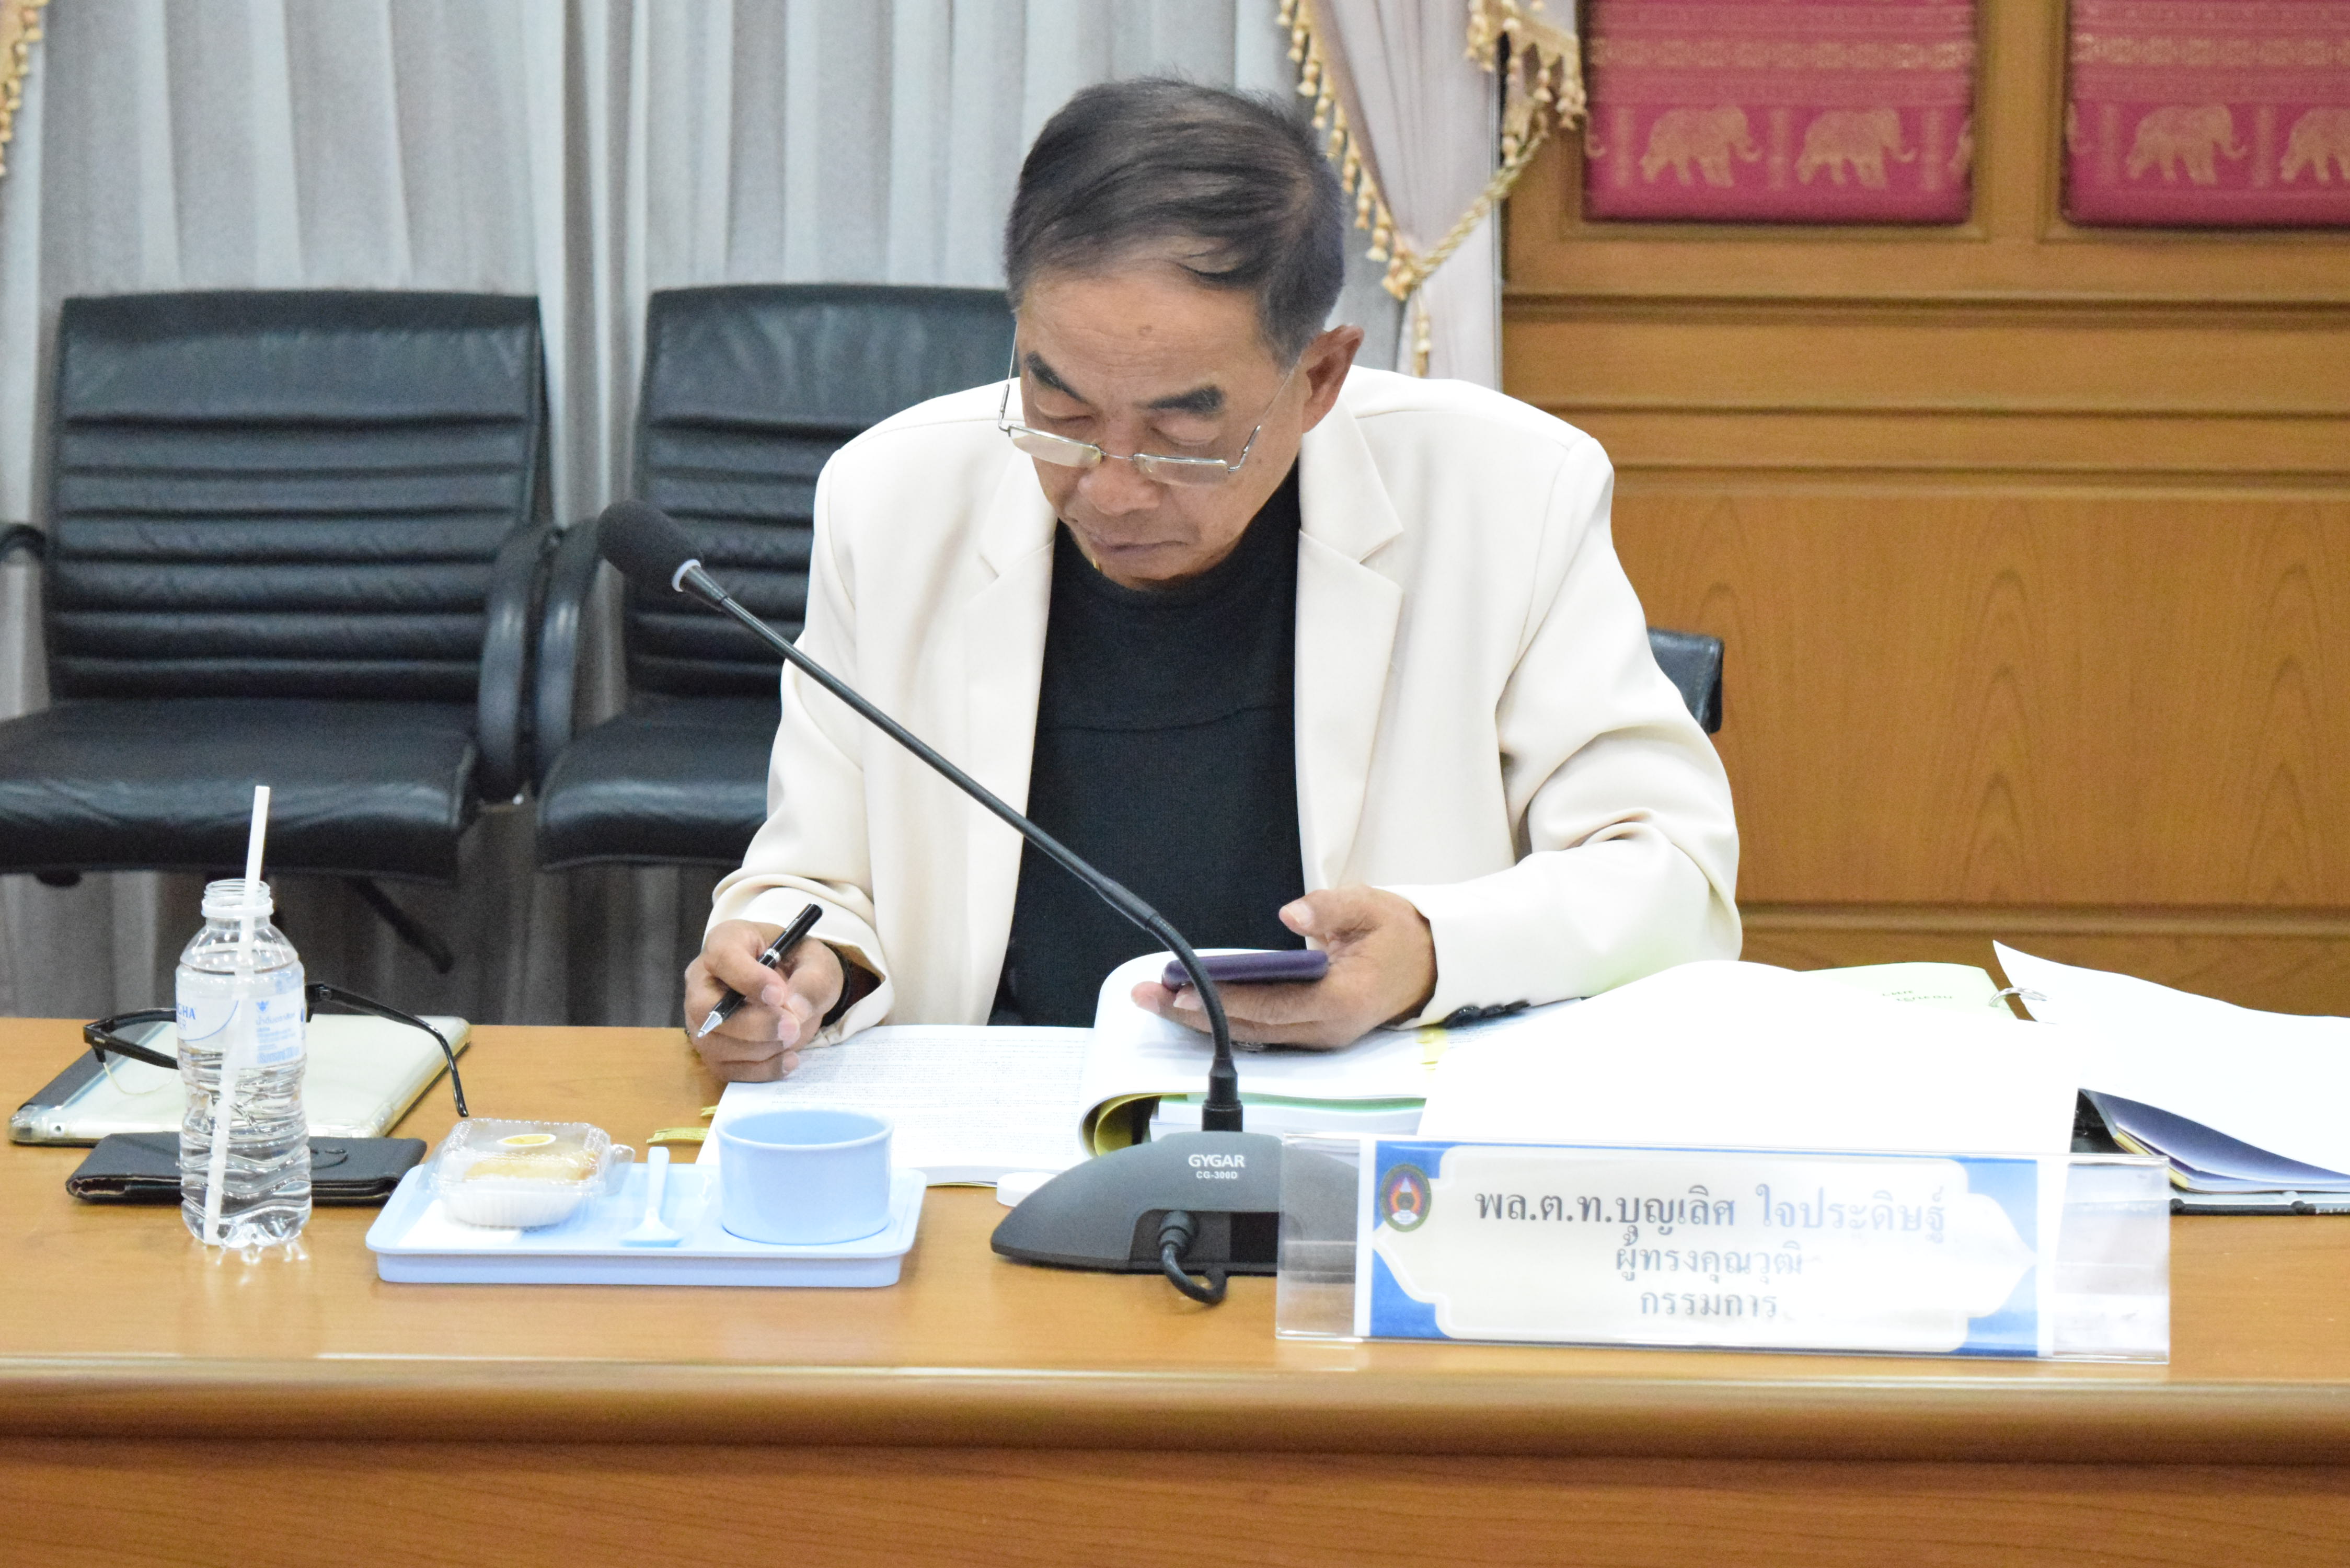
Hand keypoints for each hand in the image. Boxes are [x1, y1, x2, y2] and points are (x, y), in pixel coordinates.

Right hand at [683, 918, 845, 1080]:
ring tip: (794, 1036)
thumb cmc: (800, 965)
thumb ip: (812, 980)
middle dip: (752, 1024)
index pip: (722, 958)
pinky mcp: (711, 1049)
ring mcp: (701, 1018)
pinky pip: (726, 1069)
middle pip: (705, 1008)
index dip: (748, 979)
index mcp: (726, 942)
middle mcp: (702, 980)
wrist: (798, 990)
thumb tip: (794, 1010)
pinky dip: (761, 1070)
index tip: (780, 994)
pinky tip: (789, 1060)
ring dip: (761, 1048)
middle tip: (792, 1027)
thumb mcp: (818, 962)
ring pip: (714, 1043)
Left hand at [1132, 886, 1436, 1048]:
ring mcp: (1319, 1038)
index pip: (1274, 1005)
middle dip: (1195, 1013)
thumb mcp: (1372, 906)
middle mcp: (1327, 1030)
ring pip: (1251, 1034)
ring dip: (1202, 1020)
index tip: (1184, 991)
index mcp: (1342, 1001)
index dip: (1226, 999)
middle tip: (1147, 996)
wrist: (1431, 965)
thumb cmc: (1400, 935)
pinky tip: (1190, 1006)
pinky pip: (1262, 1031)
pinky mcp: (1311, 1034)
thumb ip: (1331, 907)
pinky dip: (1224, 1018)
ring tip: (1155, 1000)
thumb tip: (1292, 913)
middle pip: (1251, 1027)